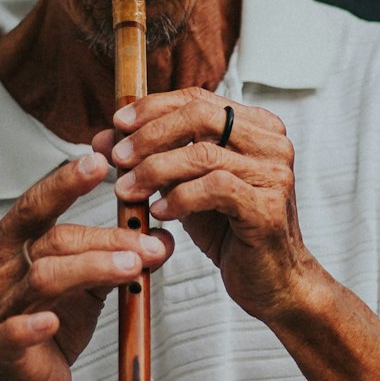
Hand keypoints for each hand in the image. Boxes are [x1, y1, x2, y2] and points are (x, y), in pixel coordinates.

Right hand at [0, 153, 172, 380]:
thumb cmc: (51, 328)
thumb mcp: (87, 286)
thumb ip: (116, 257)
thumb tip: (163, 236)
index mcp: (9, 245)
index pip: (37, 204)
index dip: (67, 182)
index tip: (100, 160)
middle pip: (52, 239)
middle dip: (106, 237)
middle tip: (149, 240)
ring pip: (43, 278)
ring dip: (91, 268)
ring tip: (132, 267)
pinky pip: (11, 333)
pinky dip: (31, 326)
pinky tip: (52, 321)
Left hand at [92, 89, 314, 324]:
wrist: (269, 281)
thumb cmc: (229, 232)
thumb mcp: (184, 187)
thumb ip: (153, 158)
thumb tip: (105, 138)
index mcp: (256, 128)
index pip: (198, 99)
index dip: (153, 107)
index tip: (117, 123)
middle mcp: (272, 144)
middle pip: (200, 117)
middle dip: (150, 135)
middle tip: (117, 157)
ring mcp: (274, 174)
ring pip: (203, 154)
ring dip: (155, 170)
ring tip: (127, 189)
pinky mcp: (268, 207)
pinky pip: (215, 189)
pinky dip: (179, 198)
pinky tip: (159, 213)